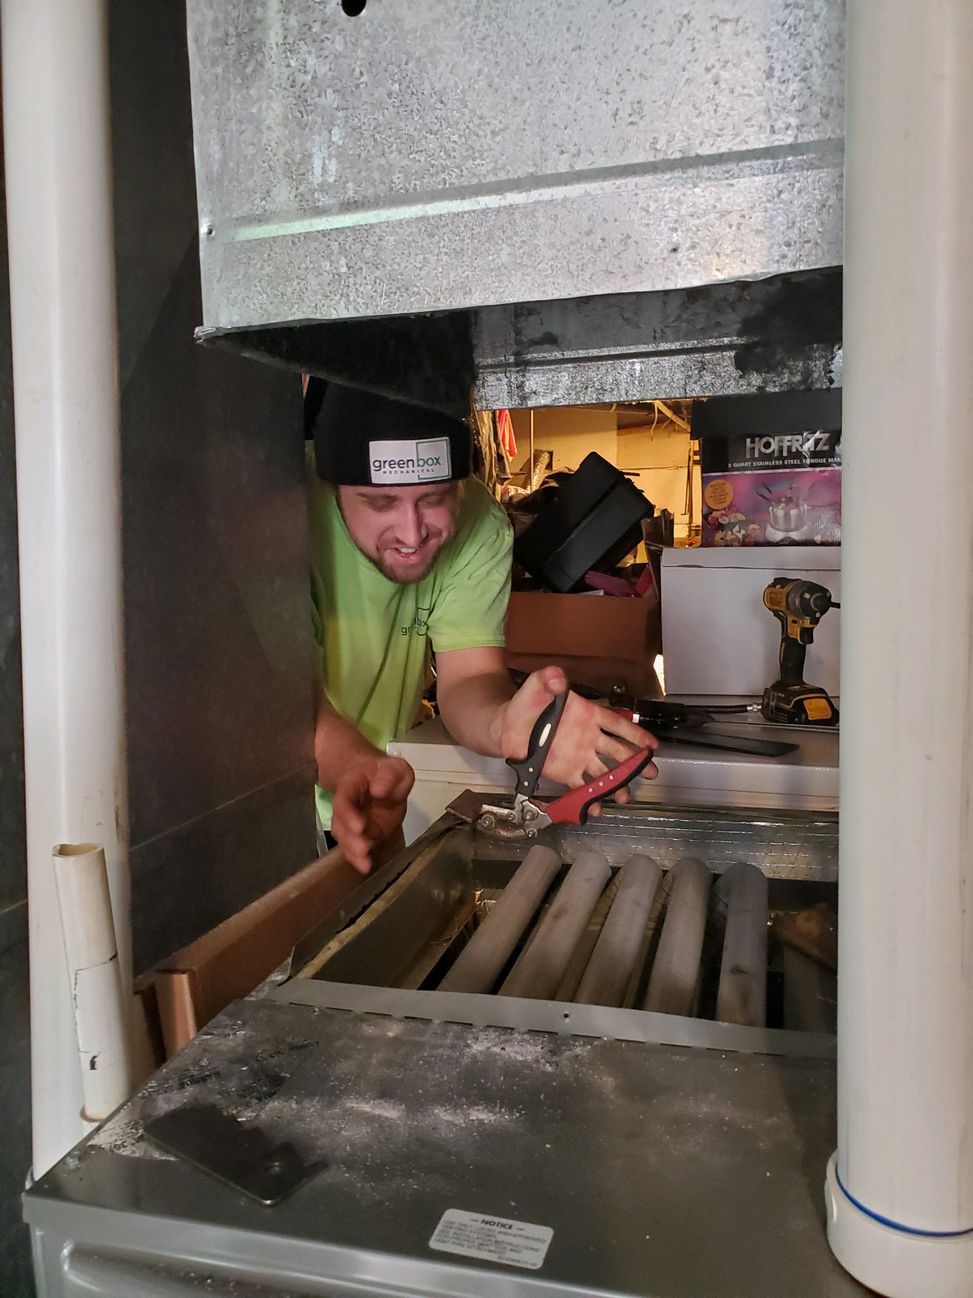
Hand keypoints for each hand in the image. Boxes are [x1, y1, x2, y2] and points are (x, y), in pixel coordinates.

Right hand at [331, 755, 414, 874]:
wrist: (378, 781)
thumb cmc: (386, 774)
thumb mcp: (395, 767)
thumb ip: (390, 775)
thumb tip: (379, 789)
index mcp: (352, 785)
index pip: (344, 798)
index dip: (348, 813)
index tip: (359, 826)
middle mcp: (346, 806)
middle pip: (340, 822)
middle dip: (350, 838)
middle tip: (362, 848)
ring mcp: (351, 822)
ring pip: (345, 838)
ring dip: (353, 851)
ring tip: (364, 862)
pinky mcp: (360, 835)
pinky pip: (354, 848)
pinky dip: (358, 859)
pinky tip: (365, 866)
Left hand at [499, 667, 658, 806]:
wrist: (508, 725)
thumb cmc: (527, 703)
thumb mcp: (538, 684)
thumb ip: (549, 678)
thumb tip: (557, 677)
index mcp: (588, 715)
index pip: (617, 724)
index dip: (636, 734)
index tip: (651, 745)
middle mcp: (589, 737)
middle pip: (619, 751)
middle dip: (636, 763)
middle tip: (651, 772)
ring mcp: (579, 756)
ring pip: (604, 772)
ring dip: (616, 784)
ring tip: (625, 796)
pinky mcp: (566, 772)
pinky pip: (582, 786)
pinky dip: (590, 797)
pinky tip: (596, 807)